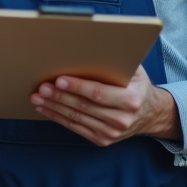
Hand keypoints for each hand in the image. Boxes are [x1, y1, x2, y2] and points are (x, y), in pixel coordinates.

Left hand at [29, 65, 182, 146]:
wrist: (149, 114)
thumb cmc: (136, 85)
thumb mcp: (135, 71)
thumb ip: (117, 62)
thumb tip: (93, 47)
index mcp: (131, 100)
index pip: (98, 93)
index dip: (77, 87)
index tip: (59, 80)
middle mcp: (122, 119)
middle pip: (83, 106)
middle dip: (59, 96)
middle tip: (42, 87)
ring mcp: (111, 133)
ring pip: (76, 118)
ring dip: (53, 107)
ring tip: (37, 97)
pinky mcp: (102, 140)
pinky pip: (75, 128)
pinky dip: (57, 117)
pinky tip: (45, 108)